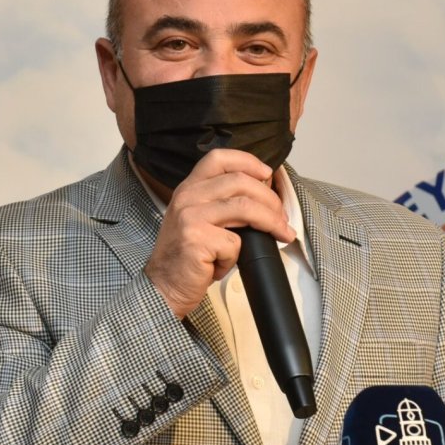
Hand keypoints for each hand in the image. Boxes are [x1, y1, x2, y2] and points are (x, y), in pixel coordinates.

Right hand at [143, 149, 293, 318]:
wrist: (163, 286)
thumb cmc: (185, 257)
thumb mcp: (197, 219)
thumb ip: (220, 203)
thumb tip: (263, 197)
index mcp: (188, 188)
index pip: (219, 158)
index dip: (248, 161)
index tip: (267, 174)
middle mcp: (187, 197)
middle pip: (240, 182)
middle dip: (270, 200)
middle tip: (281, 218)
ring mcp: (190, 217)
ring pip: (245, 208)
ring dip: (270, 222)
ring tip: (281, 234)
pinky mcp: (197, 240)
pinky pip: (235, 243)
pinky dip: (236, 257)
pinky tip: (223, 265)